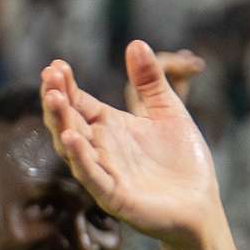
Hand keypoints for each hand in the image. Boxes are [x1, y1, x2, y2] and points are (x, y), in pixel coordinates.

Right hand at [41, 41, 222, 247]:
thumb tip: (135, 43)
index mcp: (110, 127)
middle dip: (56, 100)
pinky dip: (80, 158)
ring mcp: (105, 173)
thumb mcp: (169, 112)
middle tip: (49, 76)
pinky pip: (92, 177)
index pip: (79, 103)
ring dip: (61, 124)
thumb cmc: (183, 161)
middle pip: (69, 122)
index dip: (66, 85)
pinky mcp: (114, 197)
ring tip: (54, 99)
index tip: (56, 65)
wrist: (201, 206)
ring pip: (73, 148)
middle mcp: (101, 149)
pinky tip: (73, 137)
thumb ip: (150, 82)